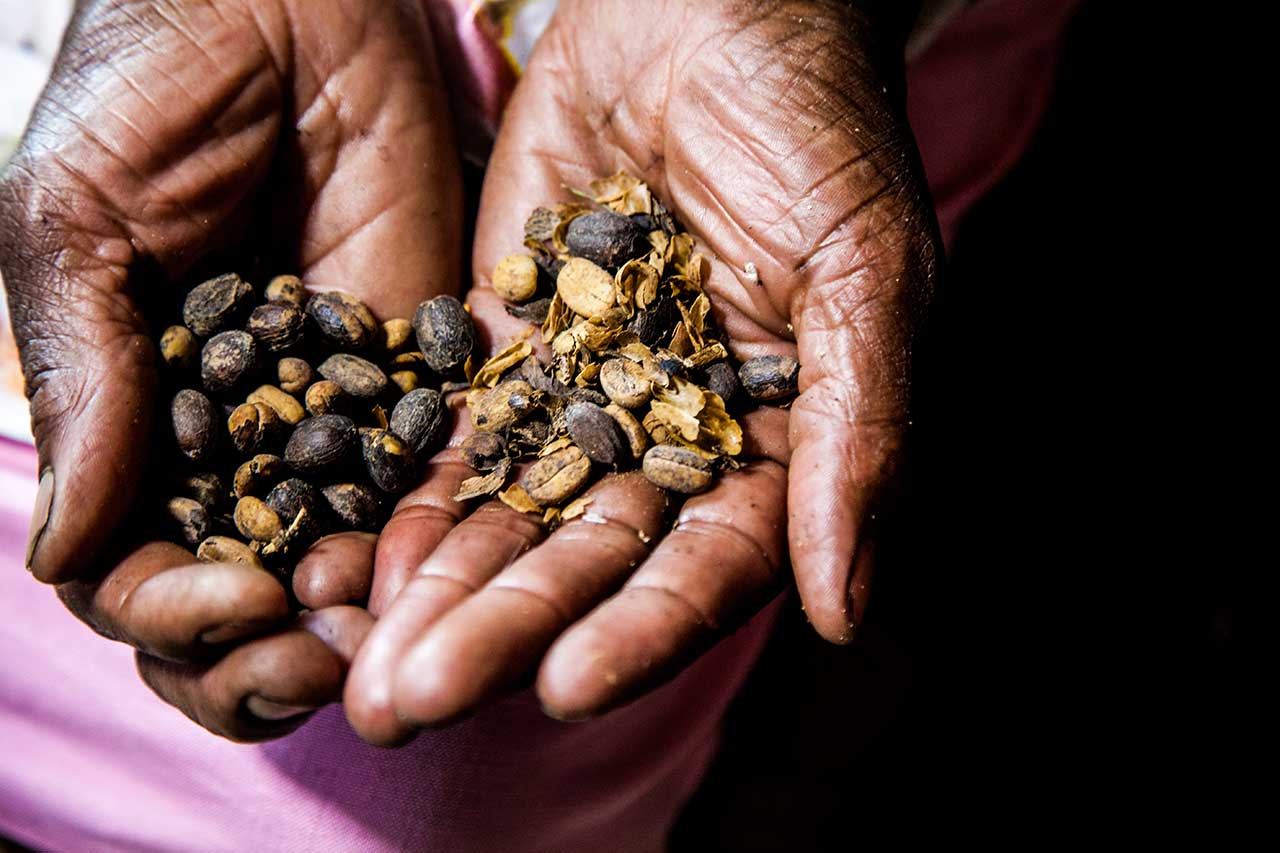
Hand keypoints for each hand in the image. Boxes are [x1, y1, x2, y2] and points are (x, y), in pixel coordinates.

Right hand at [0, 0, 461, 739]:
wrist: (283, 6)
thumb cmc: (148, 93)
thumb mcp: (73, 225)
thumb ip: (80, 377)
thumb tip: (62, 553)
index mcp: (129, 428)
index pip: (136, 571)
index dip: (173, 616)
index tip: (233, 606)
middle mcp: (231, 445)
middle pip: (235, 602)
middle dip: (261, 656)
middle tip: (311, 661)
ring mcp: (333, 420)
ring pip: (335, 568)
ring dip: (352, 624)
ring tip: (383, 641)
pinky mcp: (422, 378)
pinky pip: (429, 483)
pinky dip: (432, 542)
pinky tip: (448, 570)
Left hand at [344, 0, 938, 742]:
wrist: (710, 10)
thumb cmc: (818, 130)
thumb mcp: (866, 275)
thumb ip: (857, 434)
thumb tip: (844, 608)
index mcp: (772, 447)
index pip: (708, 566)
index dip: (644, 630)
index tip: (567, 684)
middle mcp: (671, 443)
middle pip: (589, 561)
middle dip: (505, 632)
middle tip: (413, 704)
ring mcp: (583, 398)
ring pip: (512, 515)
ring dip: (441, 592)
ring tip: (364, 665)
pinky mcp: (506, 344)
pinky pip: (457, 434)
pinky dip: (411, 497)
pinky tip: (353, 559)